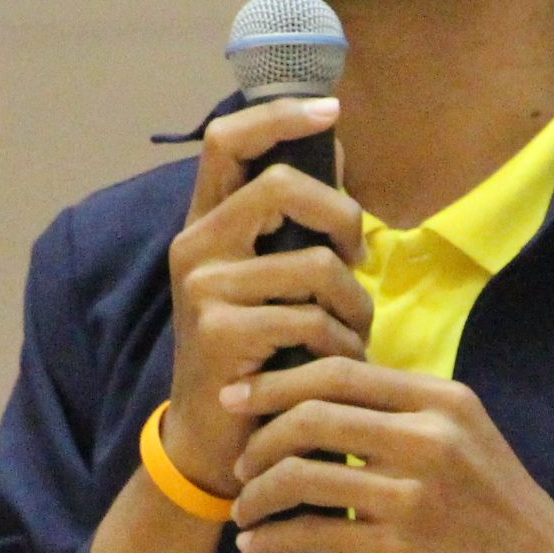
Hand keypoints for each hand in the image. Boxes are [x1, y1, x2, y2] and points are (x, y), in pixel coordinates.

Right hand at [156, 97, 370, 498]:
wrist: (215, 442)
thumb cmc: (257, 357)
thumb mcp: (268, 283)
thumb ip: (292, 226)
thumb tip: (335, 148)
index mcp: (205, 225)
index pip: (227, 140)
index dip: (279, 115)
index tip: (330, 110)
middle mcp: (194, 248)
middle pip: (280, 186)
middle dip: (342, 217)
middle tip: (359, 257)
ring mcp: (203, 290)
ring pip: (313, 263)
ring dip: (353, 304)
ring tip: (353, 334)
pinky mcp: (220, 333)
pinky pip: (310, 318)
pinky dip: (342, 342)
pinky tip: (338, 363)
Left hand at [224, 358, 553, 552]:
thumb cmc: (501, 506)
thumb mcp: (467, 435)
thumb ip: (405, 413)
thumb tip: (325, 400)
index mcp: (440, 400)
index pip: (339, 371)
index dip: (277, 382)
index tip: (240, 397)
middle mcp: (426, 438)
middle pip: (310, 416)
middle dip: (257, 438)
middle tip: (235, 459)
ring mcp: (412, 496)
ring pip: (301, 476)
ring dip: (257, 494)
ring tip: (245, 509)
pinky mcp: (399, 551)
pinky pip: (312, 535)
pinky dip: (273, 540)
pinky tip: (258, 546)